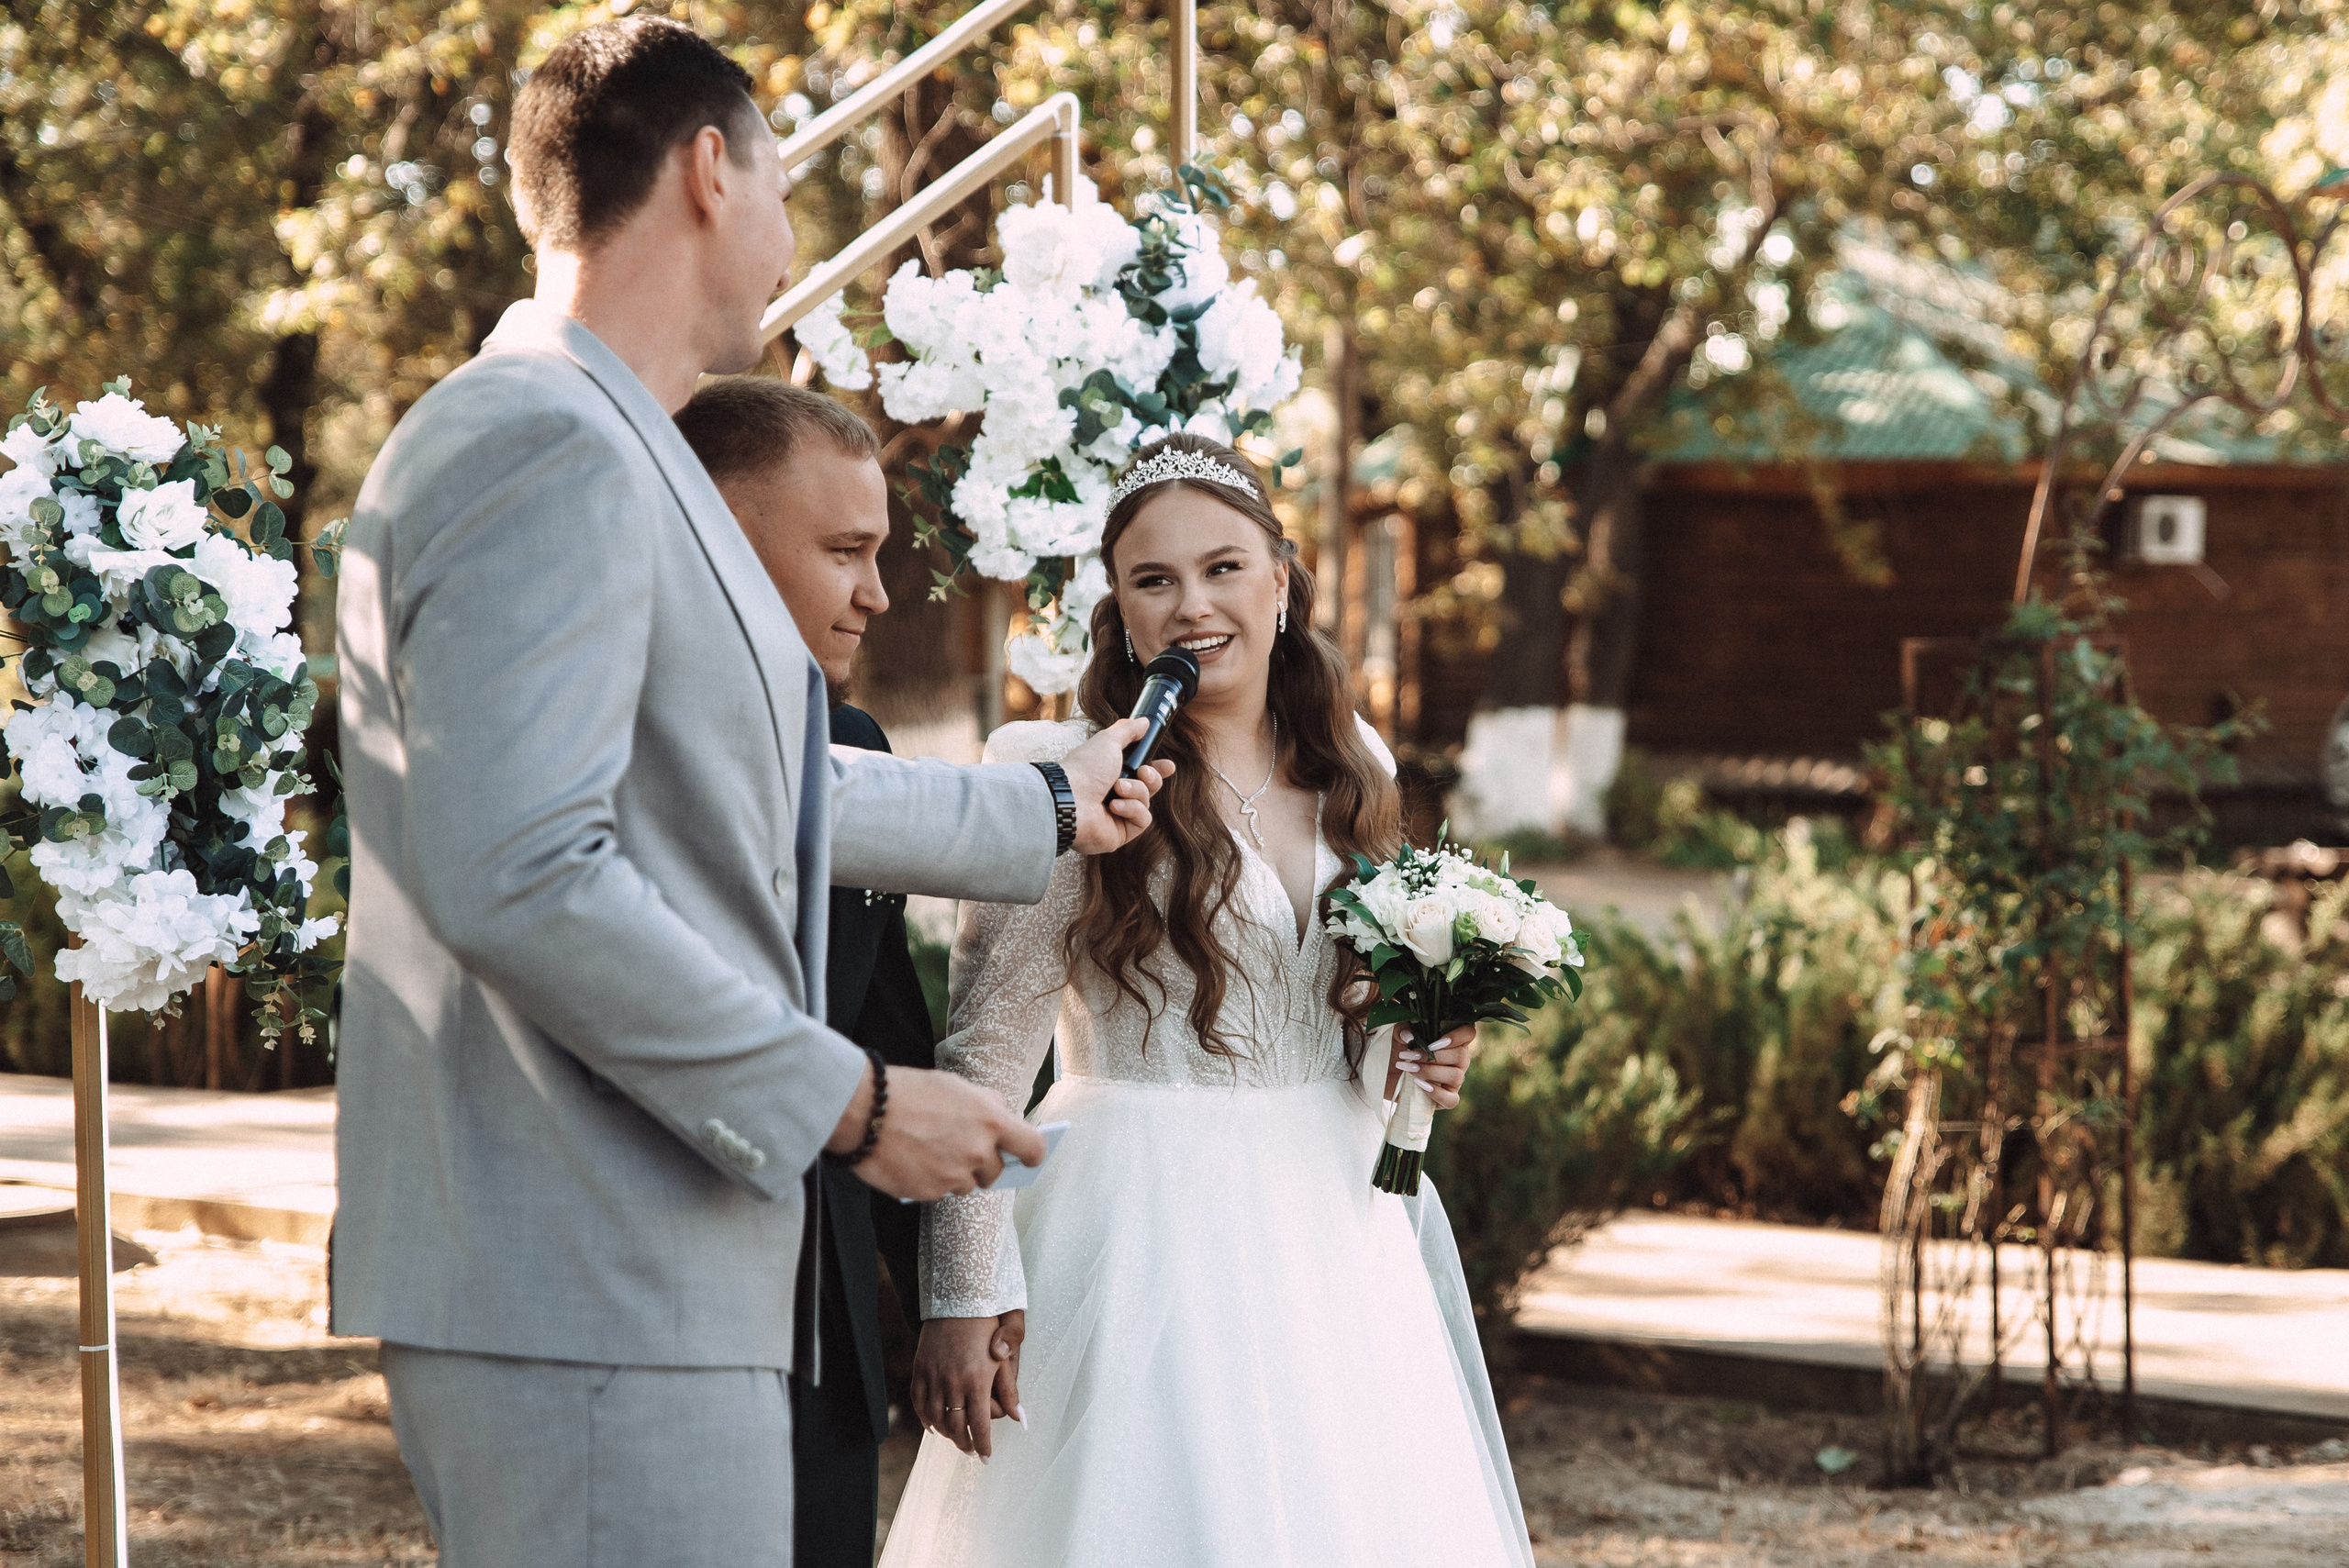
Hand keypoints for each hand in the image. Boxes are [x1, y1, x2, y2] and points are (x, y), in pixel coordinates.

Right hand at [830, 1064, 1047, 1200]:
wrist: (864, 1111)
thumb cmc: (908, 1092)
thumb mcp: (956, 1086)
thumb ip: (985, 1105)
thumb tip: (1002, 1118)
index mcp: (990, 1119)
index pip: (1031, 1147)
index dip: (1033, 1156)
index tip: (1028, 1159)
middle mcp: (978, 1151)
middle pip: (995, 1172)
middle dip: (981, 1165)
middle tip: (955, 1148)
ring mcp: (954, 1175)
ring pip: (966, 1185)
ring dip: (953, 1174)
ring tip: (926, 1151)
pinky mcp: (930, 1193)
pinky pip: (939, 1193)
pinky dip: (928, 1182)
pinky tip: (910, 1161)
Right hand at [912, 1311, 1025, 1457]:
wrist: (958, 1293)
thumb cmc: (990, 1319)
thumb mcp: (1009, 1349)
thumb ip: (1012, 1386)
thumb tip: (1019, 1418)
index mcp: (978, 1379)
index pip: (979, 1425)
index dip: (983, 1446)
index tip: (986, 1459)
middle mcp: (953, 1381)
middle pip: (956, 1427)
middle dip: (965, 1444)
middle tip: (972, 1451)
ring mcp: (933, 1375)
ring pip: (935, 1418)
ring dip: (945, 1434)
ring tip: (955, 1439)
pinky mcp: (920, 1367)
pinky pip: (918, 1401)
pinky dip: (924, 1417)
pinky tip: (932, 1425)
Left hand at [1055, 717, 1173, 854]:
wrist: (1070, 798)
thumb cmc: (1085, 769)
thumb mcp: (1108, 741)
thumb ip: (1127, 730)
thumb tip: (1143, 722)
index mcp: (1109, 774)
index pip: (1140, 773)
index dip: (1157, 770)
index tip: (1168, 766)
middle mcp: (1112, 795)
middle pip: (1148, 788)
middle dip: (1151, 778)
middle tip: (1142, 772)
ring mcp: (1116, 816)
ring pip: (1146, 801)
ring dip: (1136, 791)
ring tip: (1118, 788)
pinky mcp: (1120, 833)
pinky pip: (1142, 820)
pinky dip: (1132, 809)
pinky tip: (1113, 807)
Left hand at [1386, 1022, 1476, 1109]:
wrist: (1390, 1075)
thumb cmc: (1400, 1051)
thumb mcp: (1398, 1036)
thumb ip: (1402, 1030)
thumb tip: (1409, 1035)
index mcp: (1453, 1040)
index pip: (1468, 1033)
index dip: (1457, 1035)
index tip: (1433, 1042)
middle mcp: (1459, 1060)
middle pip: (1460, 1055)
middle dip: (1432, 1055)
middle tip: (1408, 1055)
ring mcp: (1455, 1080)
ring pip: (1455, 1076)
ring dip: (1430, 1072)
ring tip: (1409, 1068)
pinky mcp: (1447, 1098)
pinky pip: (1451, 1100)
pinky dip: (1436, 1093)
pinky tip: (1420, 1085)